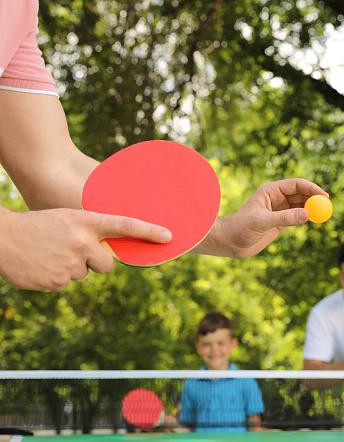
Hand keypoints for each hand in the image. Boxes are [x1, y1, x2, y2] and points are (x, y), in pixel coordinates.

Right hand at [0, 207, 170, 290]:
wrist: (3, 238)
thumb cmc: (38, 226)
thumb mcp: (67, 220)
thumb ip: (90, 233)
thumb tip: (108, 254)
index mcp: (86, 222)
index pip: (125, 225)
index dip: (148, 231)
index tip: (168, 236)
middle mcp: (82, 242)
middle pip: (108, 264)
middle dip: (96, 262)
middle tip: (74, 251)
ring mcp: (70, 263)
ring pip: (85, 275)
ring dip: (73, 268)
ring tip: (51, 254)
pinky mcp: (57, 282)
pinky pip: (67, 284)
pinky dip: (57, 277)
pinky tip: (43, 265)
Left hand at [195, 178, 327, 257]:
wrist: (229, 243)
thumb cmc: (240, 228)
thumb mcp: (262, 222)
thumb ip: (285, 218)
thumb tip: (307, 215)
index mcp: (270, 191)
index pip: (296, 185)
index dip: (311, 188)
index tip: (323, 196)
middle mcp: (276, 198)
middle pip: (301, 194)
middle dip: (314, 198)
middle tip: (327, 206)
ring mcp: (279, 210)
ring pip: (300, 205)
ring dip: (311, 208)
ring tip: (321, 215)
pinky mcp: (280, 223)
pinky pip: (297, 217)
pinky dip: (306, 218)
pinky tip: (312, 220)